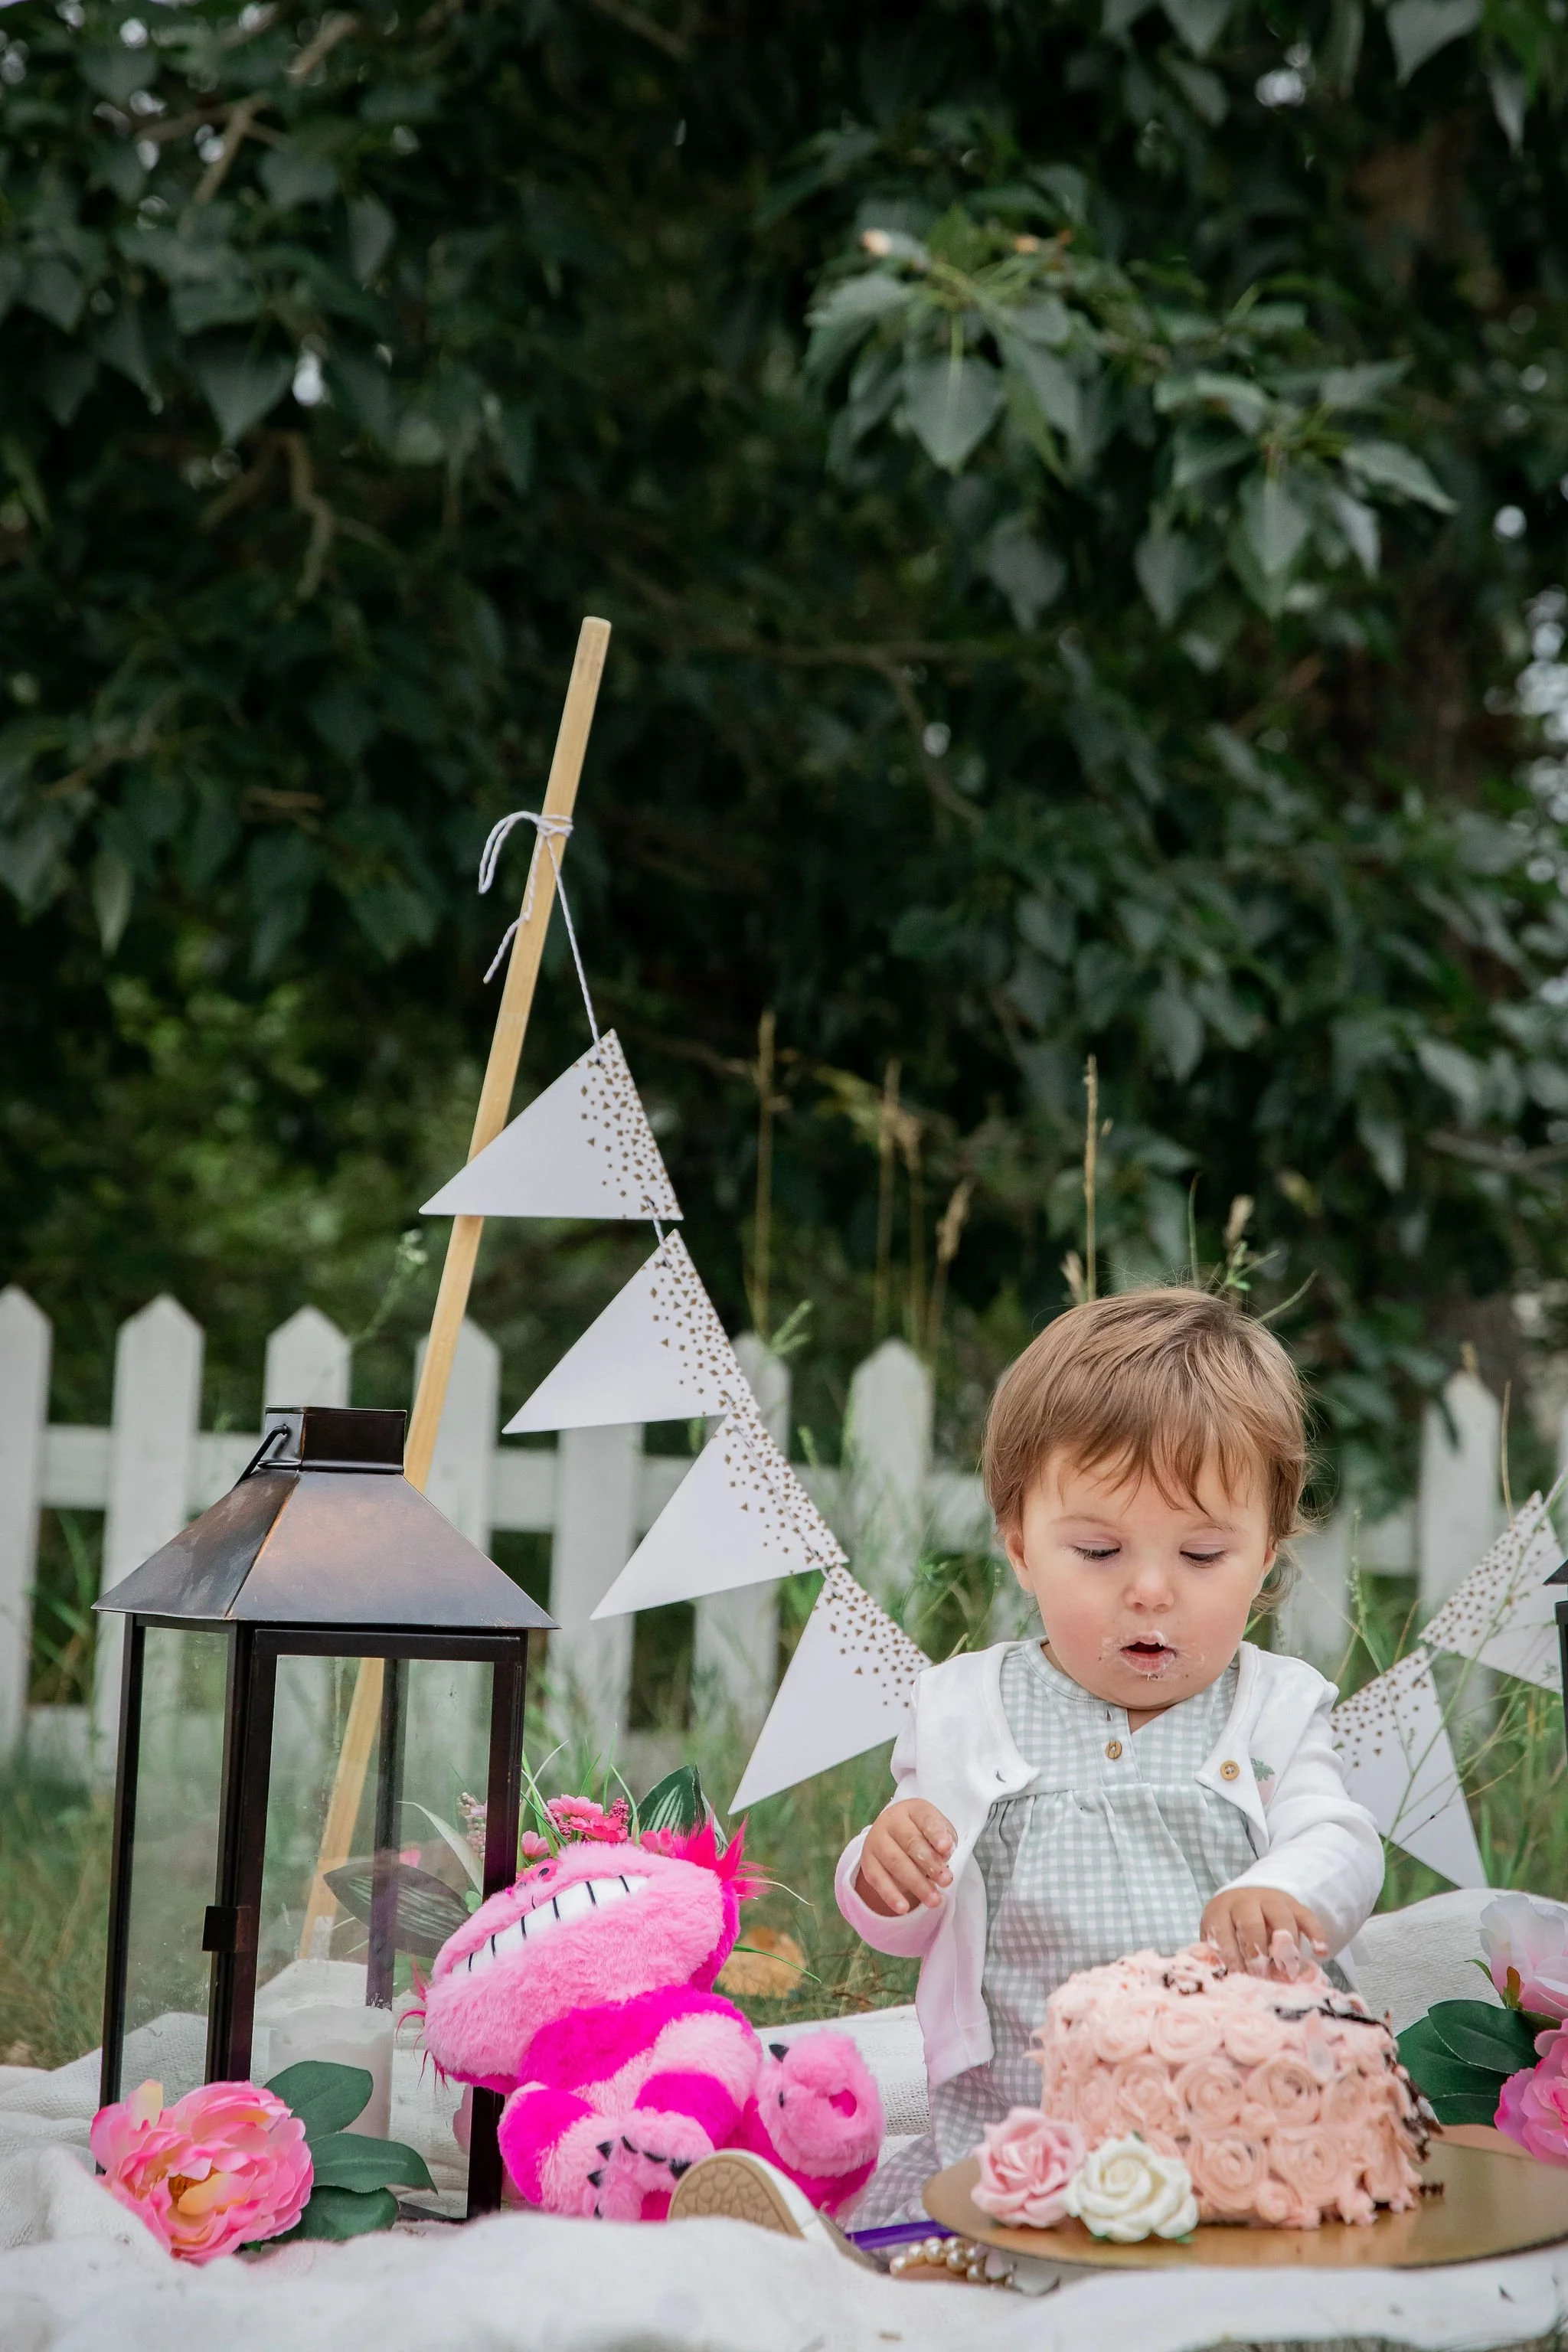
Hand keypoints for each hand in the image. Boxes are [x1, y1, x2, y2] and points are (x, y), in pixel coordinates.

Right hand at [854, 1799, 955, 1916]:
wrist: (893, 1834)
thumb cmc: (923, 1834)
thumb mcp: (936, 1831)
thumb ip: (943, 1841)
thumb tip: (944, 1856)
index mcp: (913, 1809)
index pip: (926, 1820)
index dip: (936, 1834)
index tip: (947, 1849)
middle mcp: (891, 1821)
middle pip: (911, 1843)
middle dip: (930, 1864)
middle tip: (947, 1881)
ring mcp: (876, 1840)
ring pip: (896, 1863)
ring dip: (917, 1884)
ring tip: (934, 1900)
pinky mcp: (867, 1861)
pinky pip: (878, 1880)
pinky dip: (890, 1895)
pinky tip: (903, 1908)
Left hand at [1201, 1885, 1327, 1976]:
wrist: (1246, 1897)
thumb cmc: (1230, 1928)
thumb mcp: (1218, 1938)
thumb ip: (1223, 1958)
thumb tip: (1231, 1986)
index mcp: (1221, 1911)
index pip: (1223, 1932)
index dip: (1231, 1957)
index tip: (1239, 1977)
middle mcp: (1246, 1902)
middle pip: (1251, 1923)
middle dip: (1258, 1952)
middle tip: (1263, 1976)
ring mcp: (1271, 1901)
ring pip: (1281, 1919)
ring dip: (1286, 1947)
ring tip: (1289, 1972)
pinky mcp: (1294, 1905)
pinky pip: (1307, 1916)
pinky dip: (1315, 1934)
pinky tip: (1321, 1952)